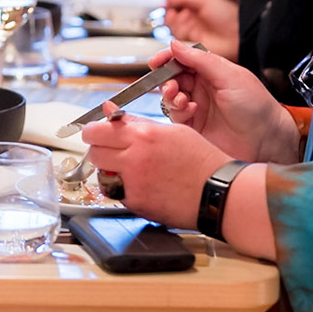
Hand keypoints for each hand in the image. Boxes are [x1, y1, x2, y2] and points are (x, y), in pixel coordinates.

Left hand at [80, 114, 227, 228]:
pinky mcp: (138, 203)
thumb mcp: (172, 131)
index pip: (97, 131)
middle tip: (113, 153)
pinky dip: (126, 190)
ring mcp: (134, 183)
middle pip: (94, 153)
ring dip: (111, 172)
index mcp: (143, 135)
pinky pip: (119, 194)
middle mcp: (135, 158)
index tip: (95, 134)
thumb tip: (108, 108)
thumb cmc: (201, 160)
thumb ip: (135, 121)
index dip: (93, 133)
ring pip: (103, 175)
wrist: (219, 192)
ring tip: (133, 171)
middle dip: (100, 152)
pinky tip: (146, 186)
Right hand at [151, 40, 299, 163]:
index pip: (184, 59)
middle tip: (169, 83)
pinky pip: (175, 116)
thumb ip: (200, 60)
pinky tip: (190, 110)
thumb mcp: (229, 76)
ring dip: (170, 95)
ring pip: (171, 96)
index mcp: (213, 71)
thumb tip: (175, 44)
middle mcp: (203, 88)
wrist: (267, 141)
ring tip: (179, 97)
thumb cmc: (257, 107)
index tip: (157, 61)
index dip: (169, 58)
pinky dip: (178, 111)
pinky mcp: (194, 126)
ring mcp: (198, 107)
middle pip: (173, 77)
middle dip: (166, 78)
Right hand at [161, 0, 239, 59]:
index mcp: (192, 10)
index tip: (164, 6)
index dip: (167, 8)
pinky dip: (180, 37)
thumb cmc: (227, 15)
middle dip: (170, 17)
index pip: (173, 9)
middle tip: (173, 13)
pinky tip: (188, 31)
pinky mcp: (193, 49)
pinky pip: (179, 45)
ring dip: (177, 25)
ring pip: (174, 32)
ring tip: (185, 19)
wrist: (240, 33)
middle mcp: (191, 24)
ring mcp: (192, 36)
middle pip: (171, 22)